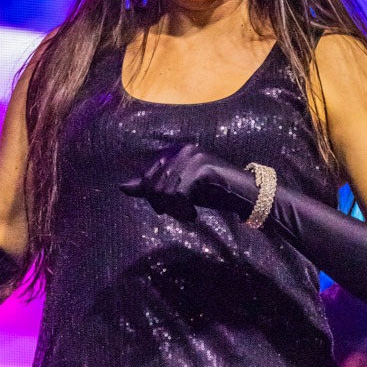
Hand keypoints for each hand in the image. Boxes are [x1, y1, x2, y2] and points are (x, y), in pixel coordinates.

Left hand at [119, 144, 256, 222]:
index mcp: (175, 152)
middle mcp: (182, 150)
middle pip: (153, 185)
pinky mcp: (202, 169)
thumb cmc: (213, 193)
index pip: (147, 177)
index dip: (154, 199)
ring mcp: (193, 158)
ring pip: (164, 191)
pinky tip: (193, 215)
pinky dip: (183, 210)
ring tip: (188, 215)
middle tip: (180, 214)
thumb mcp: (179, 191)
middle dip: (163, 206)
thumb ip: (153, 188)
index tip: (168, 210)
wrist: (245, 195)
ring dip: (174, 211)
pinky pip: (179, 194)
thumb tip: (121, 187)